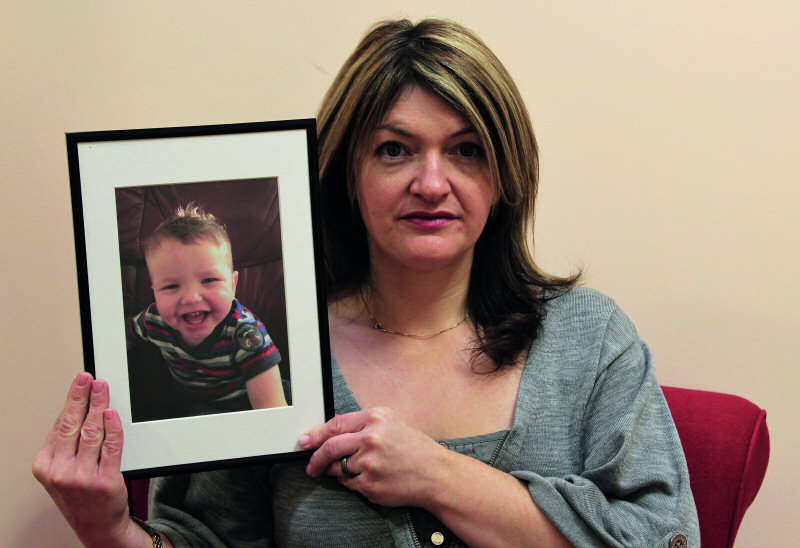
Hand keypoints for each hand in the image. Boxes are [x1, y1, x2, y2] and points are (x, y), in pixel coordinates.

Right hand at [32, 372, 133, 547]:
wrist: (96, 525)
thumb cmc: (80, 495)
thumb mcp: (61, 469)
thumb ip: (66, 443)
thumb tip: (76, 408)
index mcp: (45, 465)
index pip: (60, 424)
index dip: (72, 399)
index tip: (80, 382)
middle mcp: (61, 471)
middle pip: (73, 425)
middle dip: (82, 397)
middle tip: (89, 379)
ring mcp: (82, 477)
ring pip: (92, 432)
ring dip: (99, 406)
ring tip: (103, 389)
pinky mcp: (105, 481)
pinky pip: (111, 447)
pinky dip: (112, 428)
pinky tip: (112, 414)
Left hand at [300, 407, 448, 507]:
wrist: (435, 474)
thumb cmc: (414, 448)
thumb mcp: (391, 423)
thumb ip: (362, 424)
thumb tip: (331, 432)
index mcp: (375, 418)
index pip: (335, 425)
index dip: (316, 434)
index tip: (305, 441)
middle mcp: (371, 438)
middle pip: (330, 447)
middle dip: (316, 457)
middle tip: (310, 465)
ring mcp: (369, 463)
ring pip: (338, 468)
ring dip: (337, 471)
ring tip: (355, 470)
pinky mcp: (369, 484)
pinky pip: (349, 484)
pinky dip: (353, 482)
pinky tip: (369, 478)